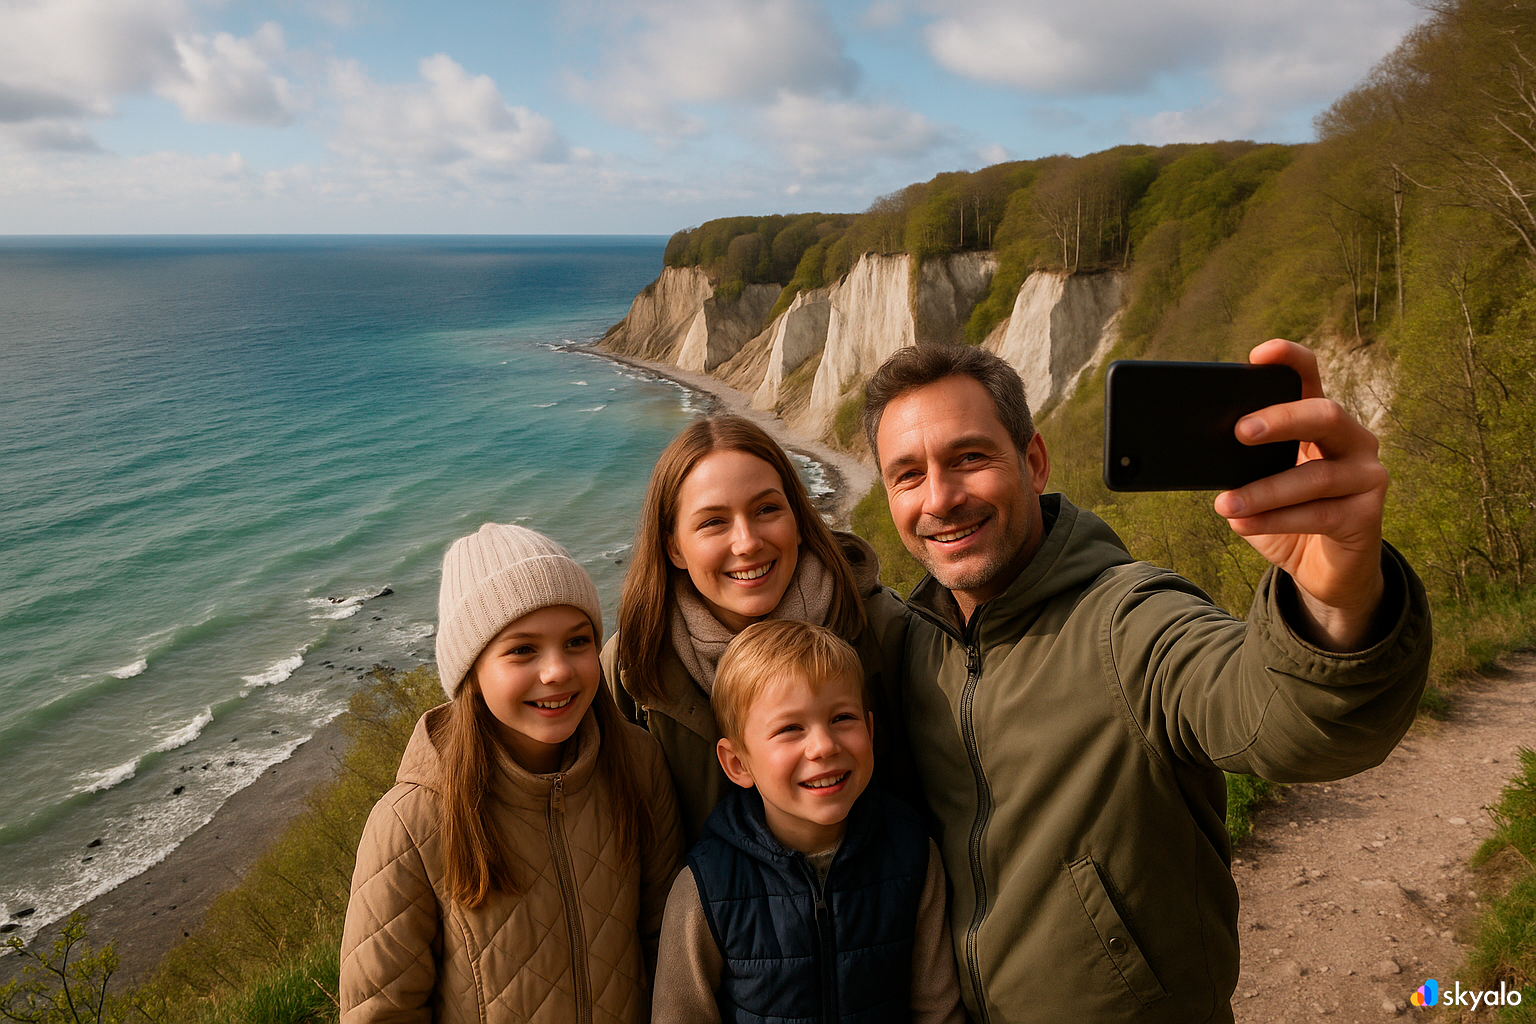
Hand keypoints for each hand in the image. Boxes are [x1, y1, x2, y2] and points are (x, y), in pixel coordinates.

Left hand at [1211, 340, 1386, 650]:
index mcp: (1321, 423)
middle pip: (1324, 415)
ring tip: (1225, 503)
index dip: (1291, 360)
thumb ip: (1241, 462)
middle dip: (1281, 420)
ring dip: (1263, 490)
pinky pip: (1318, 515)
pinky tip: (1241, 524)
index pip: (1311, 379)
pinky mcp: (1366, 516)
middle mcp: (1353, 441)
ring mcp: (1366, 476)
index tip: (1259, 354)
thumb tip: (1197, 450)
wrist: (1322, 570)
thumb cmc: (1286, 516)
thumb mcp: (1258, 483)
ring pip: (1315, 476)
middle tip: (1239, 431)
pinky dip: (1274, 520)